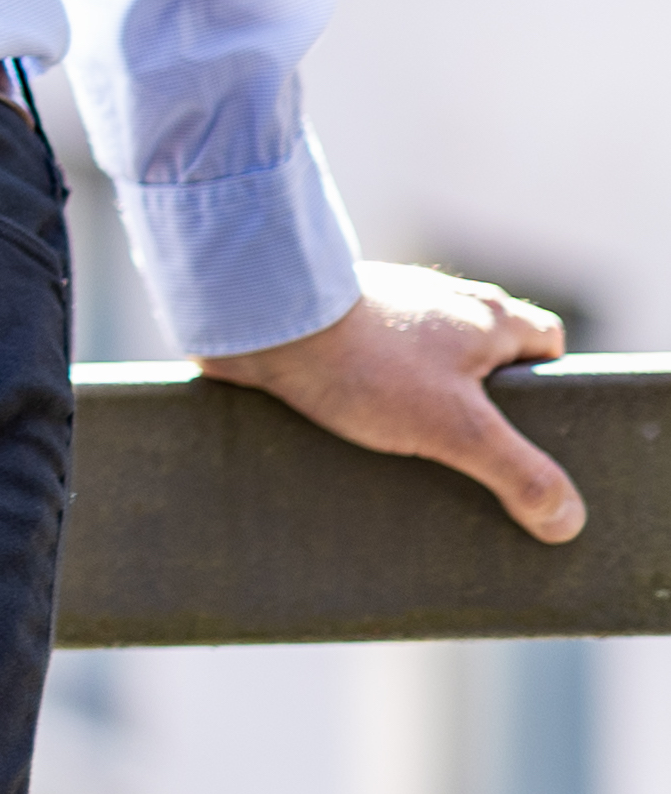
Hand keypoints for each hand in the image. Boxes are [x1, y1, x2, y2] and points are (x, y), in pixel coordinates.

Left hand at [198, 259, 584, 543]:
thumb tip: (567, 519)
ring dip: (429, 418)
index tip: (544, 443)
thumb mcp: (456, 427)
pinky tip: (366, 458)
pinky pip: (376, 377)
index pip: (544, 340)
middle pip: (488, 362)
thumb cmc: (365, 361)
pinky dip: (379, 411)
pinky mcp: (338, 333)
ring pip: (429, 372)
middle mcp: (439, 308)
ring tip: (424, 481)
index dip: (552, 390)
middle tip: (486, 477)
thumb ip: (518, 472)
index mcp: (483, 316)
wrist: (261, 316)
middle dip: (489, 416)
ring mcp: (386, 317)